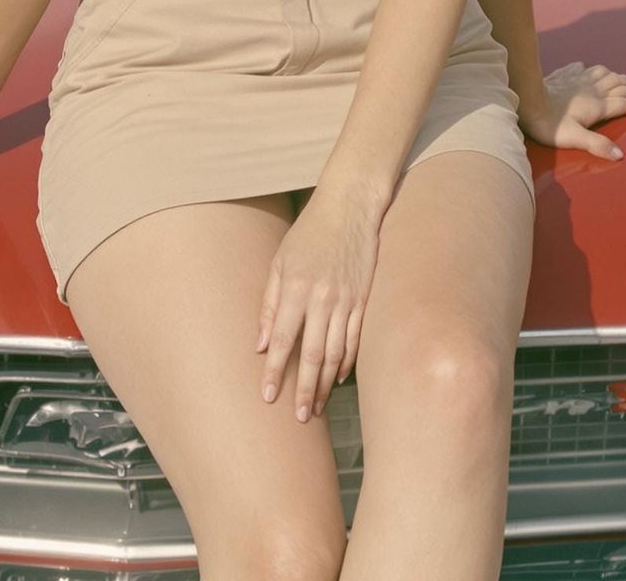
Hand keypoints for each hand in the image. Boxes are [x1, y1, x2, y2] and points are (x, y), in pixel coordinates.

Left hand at [256, 188, 381, 423]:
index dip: (275, 372)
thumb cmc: (309, 233)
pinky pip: (355, 340)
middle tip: (298, 418)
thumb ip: (270, 303)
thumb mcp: (280, 261)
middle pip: (312, 355)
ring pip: (336, 353)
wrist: (350, 207)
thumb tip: (261, 344)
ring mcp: (347, 300)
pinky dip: (347, 363)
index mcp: (296, 288)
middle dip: (304, 389)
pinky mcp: (364, 300)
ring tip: (316, 407)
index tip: (268, 398)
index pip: (283, 340)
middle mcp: (322, 298)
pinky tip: (337, 379)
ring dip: (325, 384)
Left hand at [517, 61, 625, 157]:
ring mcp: (578, 80)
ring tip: (625, 77)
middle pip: (618, 86)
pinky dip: (591, 68)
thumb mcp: (575, 138)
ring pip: (604, 74)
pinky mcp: (564, 75)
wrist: (528, 100)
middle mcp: (592, 90)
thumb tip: (620, 155)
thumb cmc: (550, 124)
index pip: (623, 104)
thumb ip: (598, 145)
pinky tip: (588, 68)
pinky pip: (582, 68)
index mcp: (597, 106)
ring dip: (617, 76)